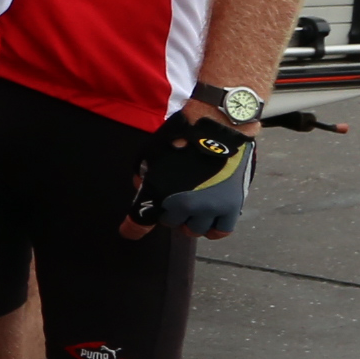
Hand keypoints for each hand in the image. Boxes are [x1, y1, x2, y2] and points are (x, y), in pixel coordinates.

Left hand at [123, 110, 255, 238]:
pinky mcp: (231, 205)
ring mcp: (209, 206)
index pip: (140, 220)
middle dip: (169, 213)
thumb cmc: (181, 135)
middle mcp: (184, 203)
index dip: (132, 229)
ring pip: (194, 229)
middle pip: (171, 223)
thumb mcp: (149, 152)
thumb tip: (141, 187)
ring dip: (190, 221)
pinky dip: (212, 229)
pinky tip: (208, 220)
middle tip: (173, 199)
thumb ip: (142, 174)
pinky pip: (221, 231)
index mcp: (160, 190)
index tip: (128, 232)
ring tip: (191, 208)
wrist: (218, 127)